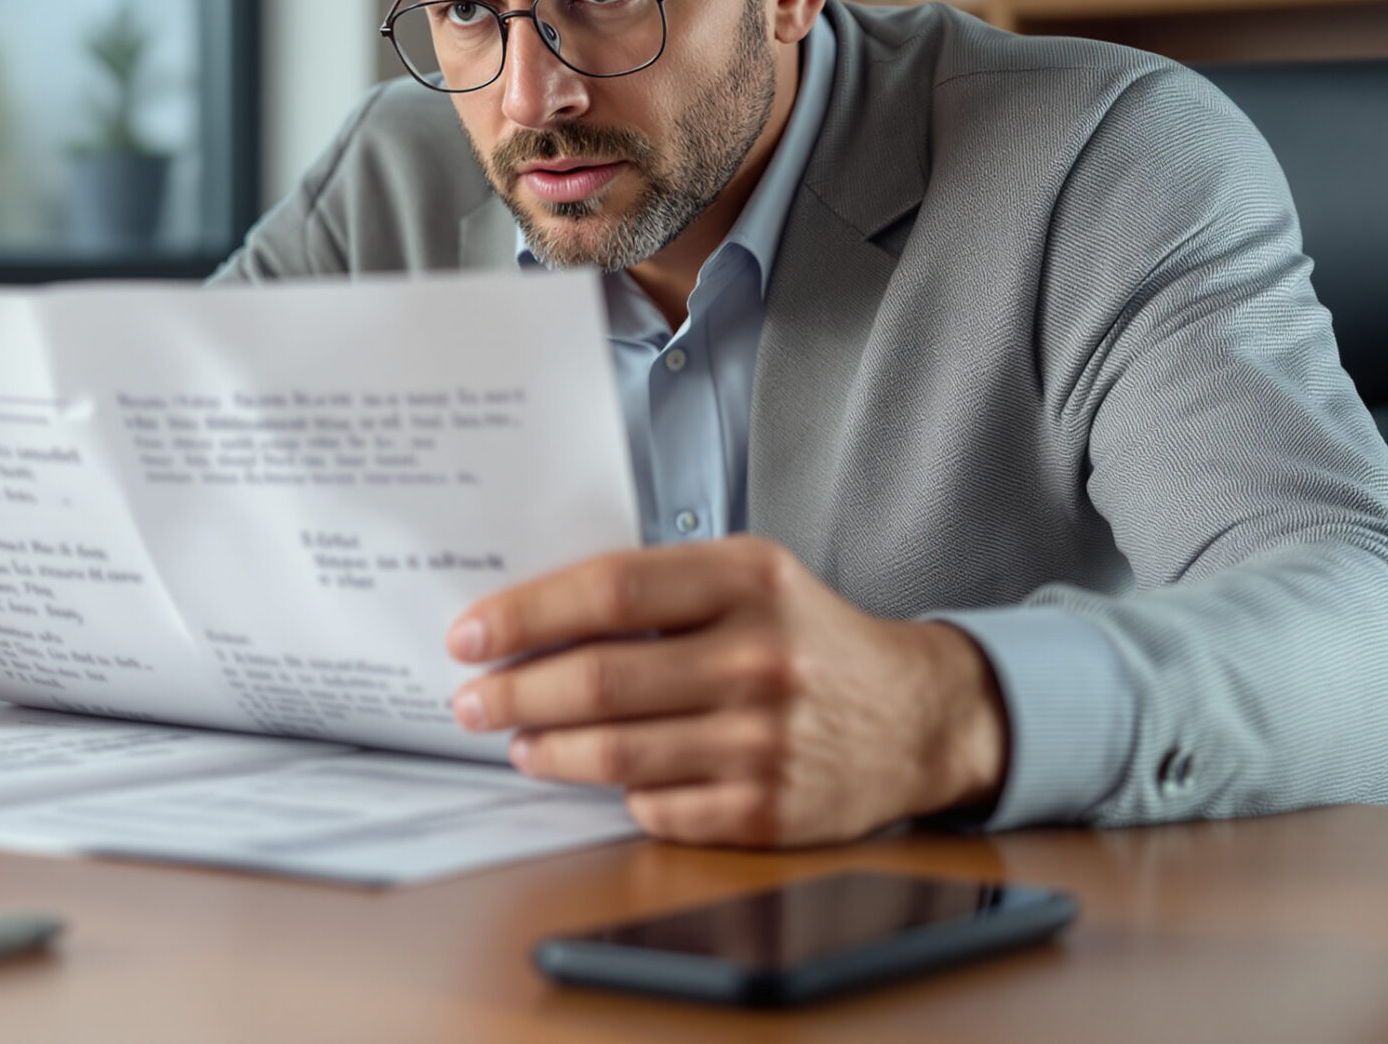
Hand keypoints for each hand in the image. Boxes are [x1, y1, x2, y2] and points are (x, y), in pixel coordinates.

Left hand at [445, 536, 1005, 847]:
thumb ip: (659, 586)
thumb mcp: (751, 578)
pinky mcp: (767, 810)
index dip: (524, 614)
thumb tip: (534, 618)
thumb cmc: (810, 641)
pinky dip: (618, 793)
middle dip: (513, 692)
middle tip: (470, 700)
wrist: (916, 717)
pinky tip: (599, 776)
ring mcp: (764, 739)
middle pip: (598, 677)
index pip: (607, 589)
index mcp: (747, 580)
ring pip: (616, 752)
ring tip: (519, 741)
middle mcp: (758, 657)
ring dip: (547, 749)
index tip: (470, 633)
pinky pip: (657, 807)